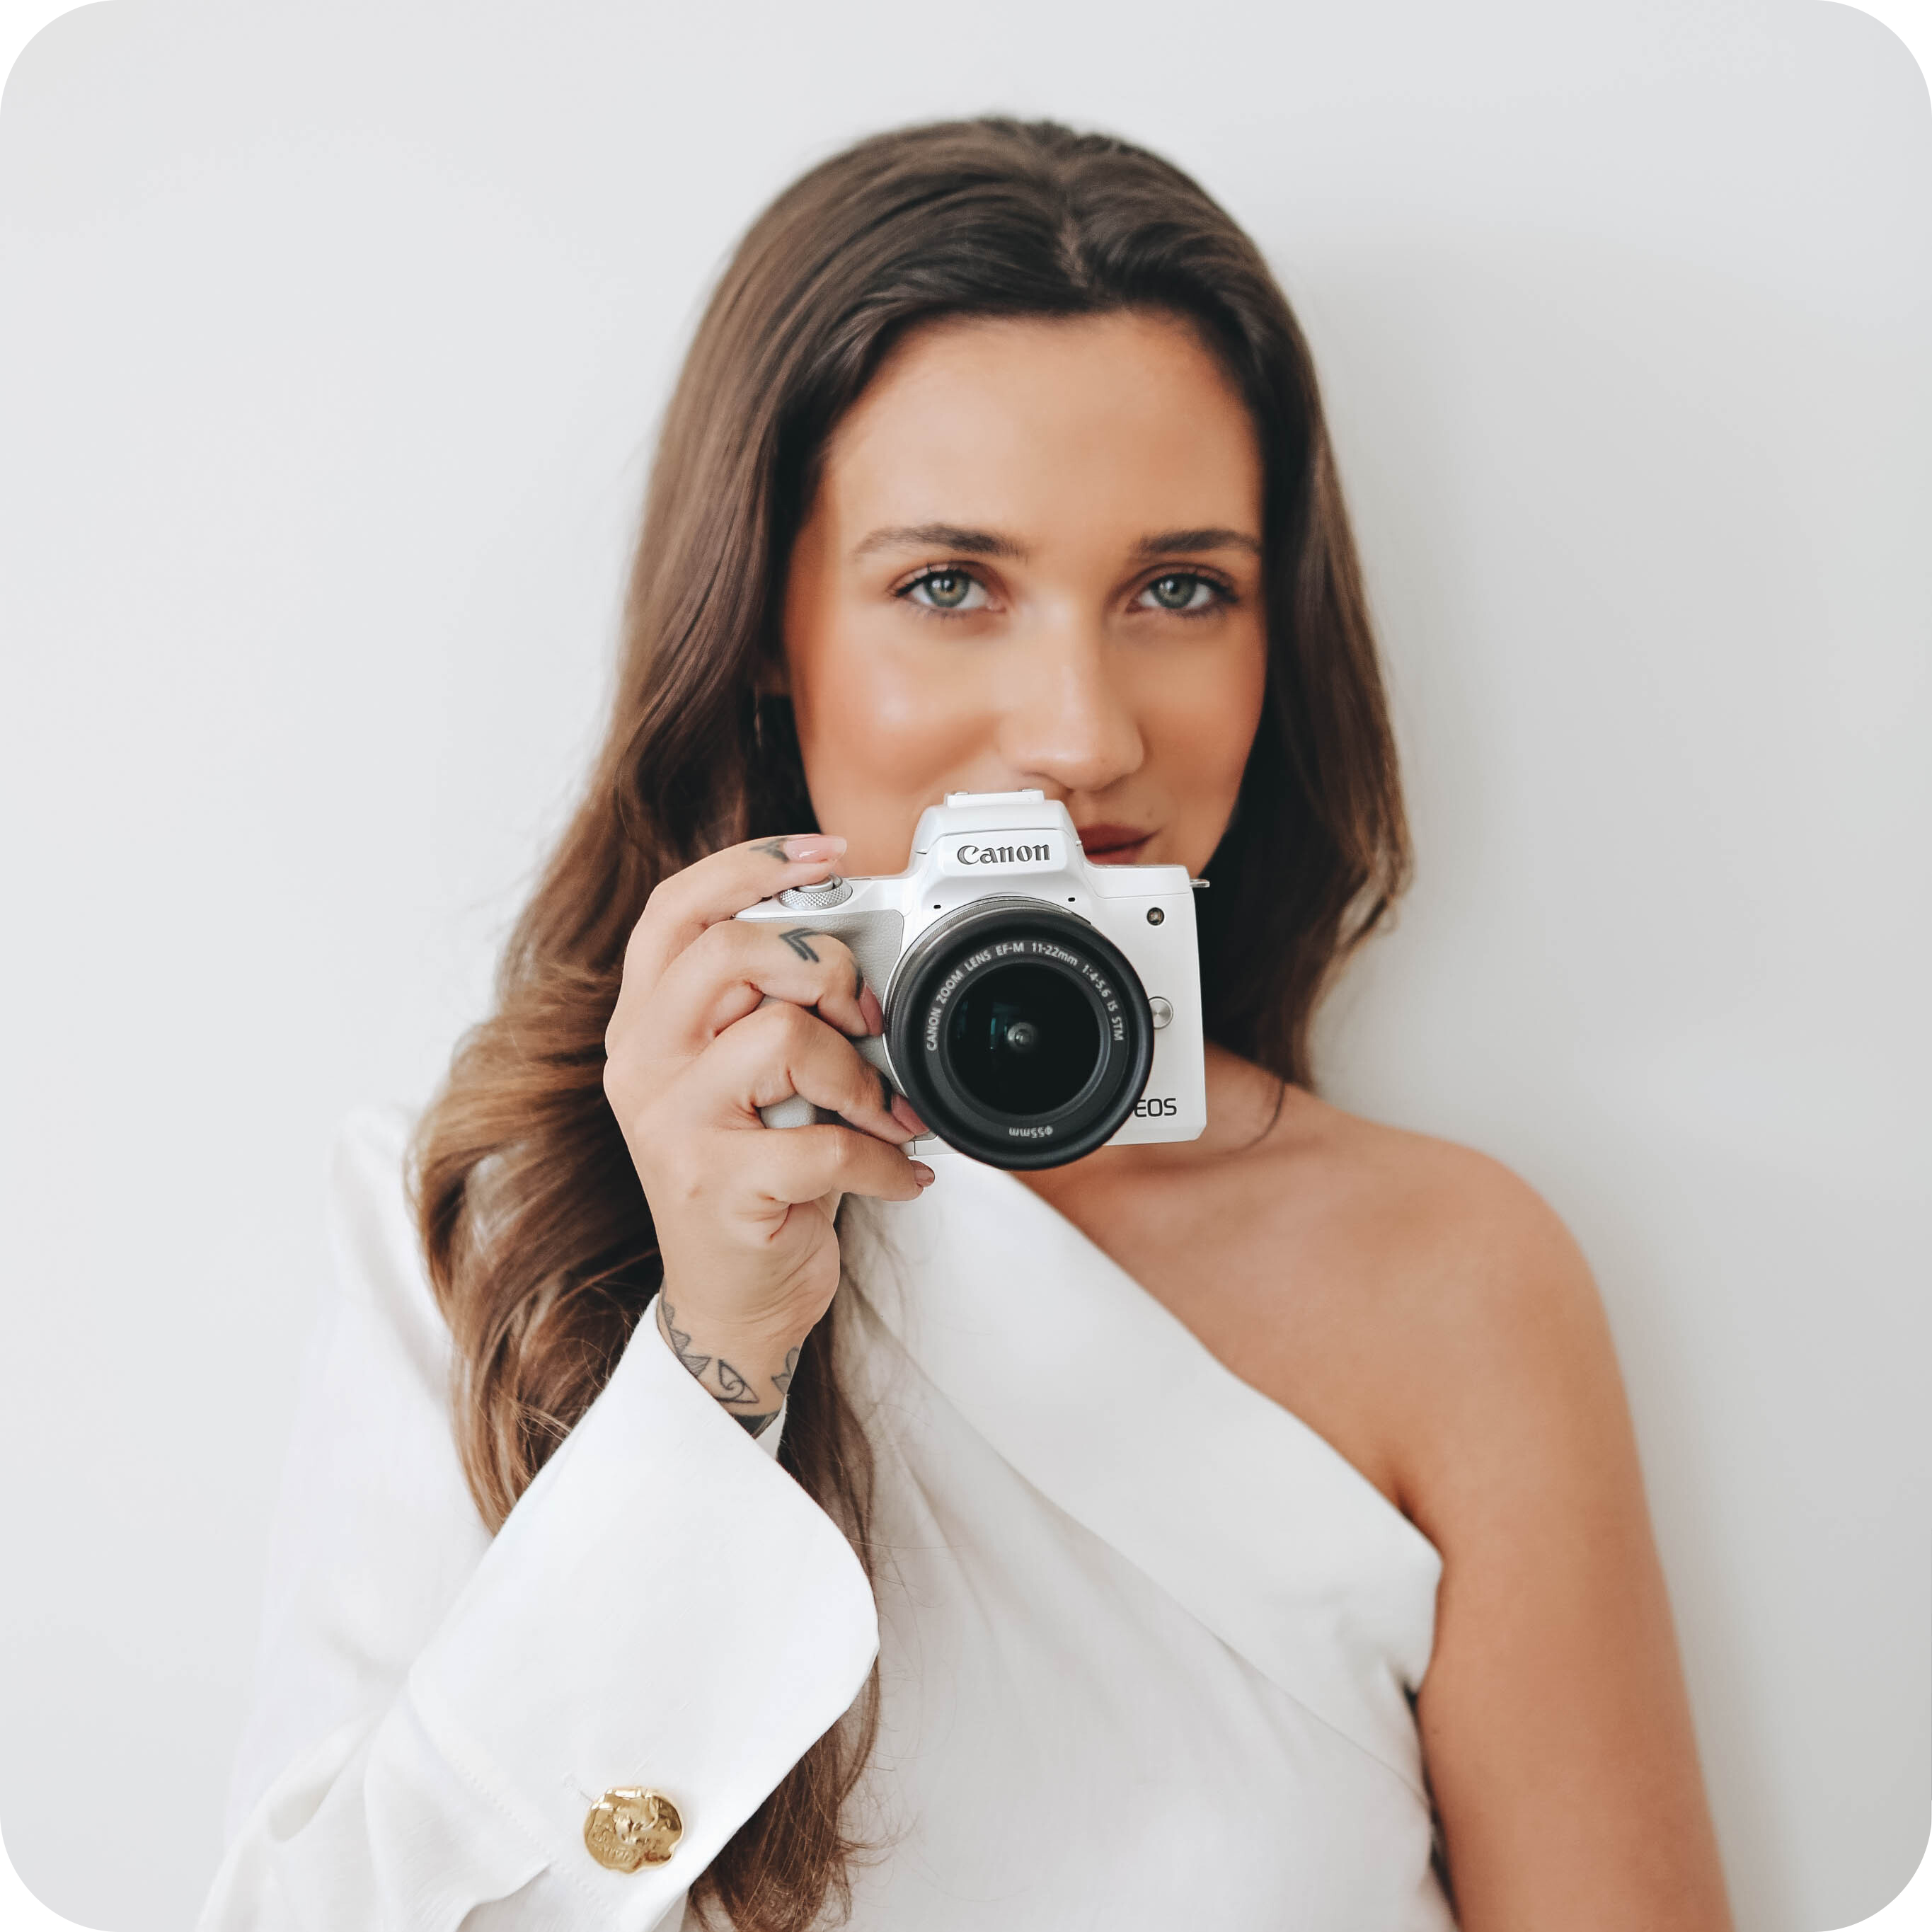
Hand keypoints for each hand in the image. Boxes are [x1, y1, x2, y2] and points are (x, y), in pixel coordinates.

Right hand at [602, 832, 930, 1430]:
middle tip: (865, 1018)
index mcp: (645, 1024)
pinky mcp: (717, 1188)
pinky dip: (886, 1161)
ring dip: (861, 1077)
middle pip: (730, 953)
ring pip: (782, 1040)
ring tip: (883, 1114)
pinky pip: (826, 1145)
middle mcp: (642, 1065)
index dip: (752, 866)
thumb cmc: (756, 1176)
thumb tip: (861, 949)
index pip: (676, 910)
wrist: (731, 1302)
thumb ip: (773, 1007)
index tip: (826, 853)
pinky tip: (899, 1175)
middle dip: (824, 969)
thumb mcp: (751, 1078)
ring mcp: (672, 1127)